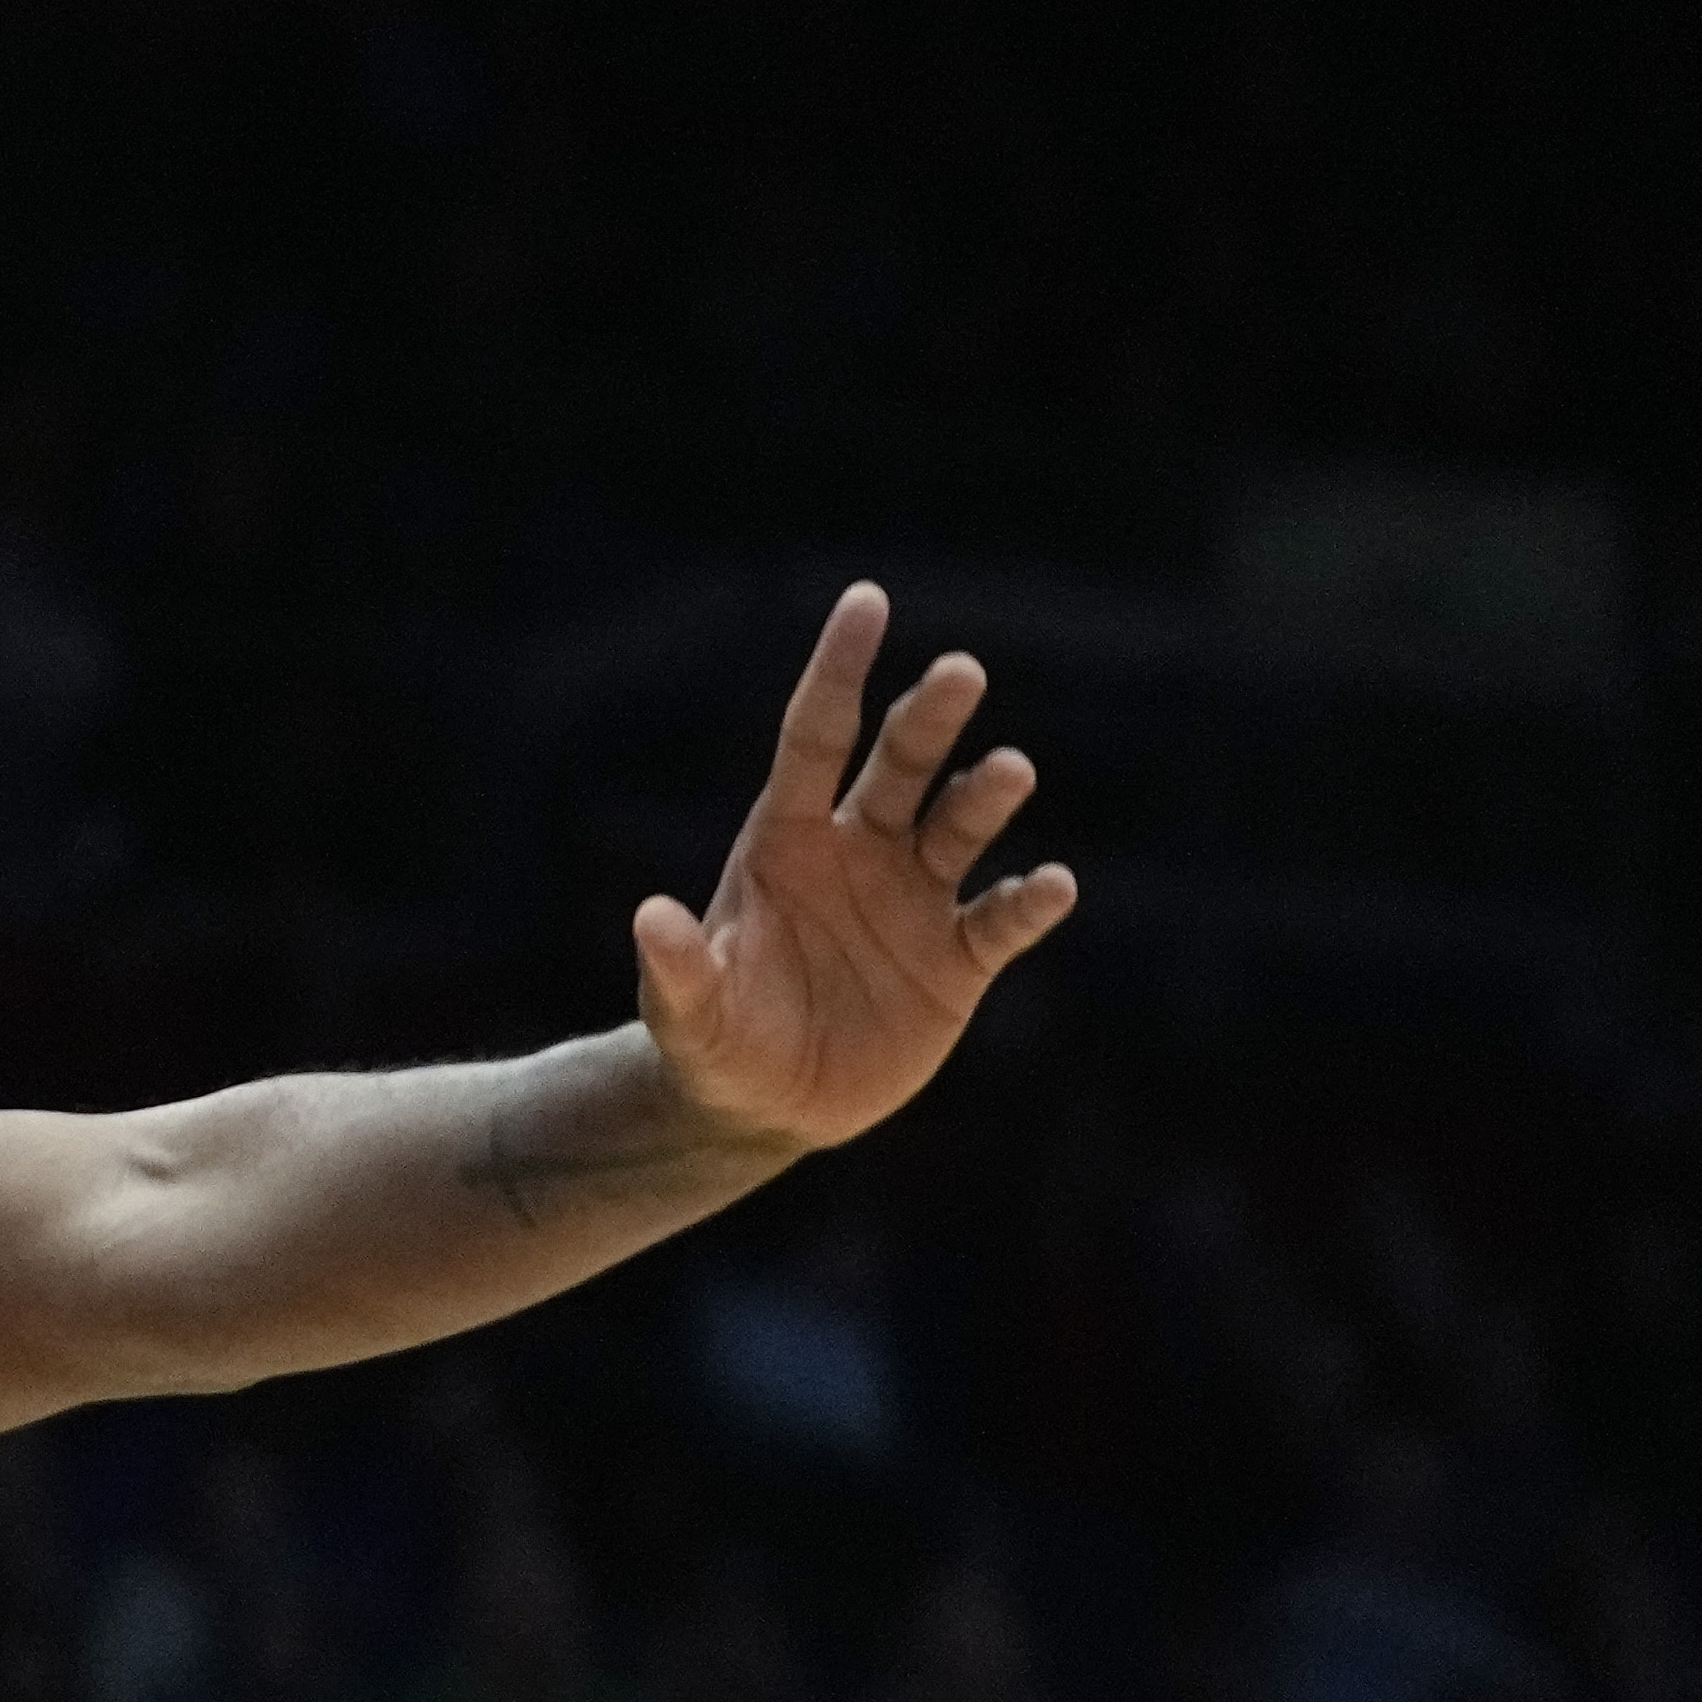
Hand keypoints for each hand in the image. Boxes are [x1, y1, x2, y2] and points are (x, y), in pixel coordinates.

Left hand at [636, 582, 1078, 1148]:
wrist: (763, 1102)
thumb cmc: (715, 1039)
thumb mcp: (686, 1011)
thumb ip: (675, 968)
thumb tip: (651, 917)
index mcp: (788, 839)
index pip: (816, 735)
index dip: (839, 669)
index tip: (868, 599)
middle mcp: (859, 852)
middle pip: (900, 766)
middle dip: (930, 719)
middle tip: (959, 671)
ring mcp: (914, 901)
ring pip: (960, 827)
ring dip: (985, 796)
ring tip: (1011, 769)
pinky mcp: (956, 962)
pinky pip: (1001, 921)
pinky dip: (1028, 903)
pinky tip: (1051, 884)